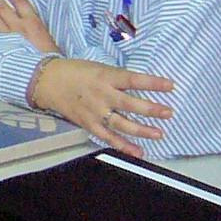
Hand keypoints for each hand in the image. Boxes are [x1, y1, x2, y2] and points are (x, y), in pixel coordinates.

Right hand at [30, 56, 175, 157]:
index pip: (133, 79)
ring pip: (122, 124)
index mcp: (106, 76)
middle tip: (168, 113)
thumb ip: (119, 79)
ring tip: (159, 133)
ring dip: (142, 130)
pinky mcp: (89, 124)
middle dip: (151, 110)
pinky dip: (123, 145)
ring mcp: (95, 111)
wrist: (49, 82)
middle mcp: (101, 95)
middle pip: (130, 104)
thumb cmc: (76, 72)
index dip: (153, 83)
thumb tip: (144, 86)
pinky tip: (138, 151)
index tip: (171, 86)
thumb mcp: (100, 68)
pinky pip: (108, 137)